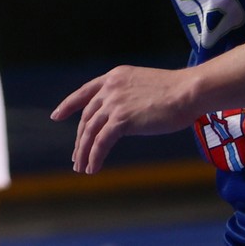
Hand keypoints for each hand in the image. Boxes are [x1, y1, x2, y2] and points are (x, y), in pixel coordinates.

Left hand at [52, 65, 197, 172]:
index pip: (84, 92)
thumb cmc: (176, 92)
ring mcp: (114, 103)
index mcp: (114, 77)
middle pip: (86, 117)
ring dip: (84, 151)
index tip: (56, 115)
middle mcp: (109, 88)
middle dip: (80, 139)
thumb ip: (128, 97)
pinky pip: (102, 142)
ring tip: (81, 167)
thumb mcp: (144, 87)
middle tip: (76, 156)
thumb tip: (122, 117)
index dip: (68, 105)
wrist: (188, 92)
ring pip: (90, 131)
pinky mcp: (122, 120)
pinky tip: (93, 168)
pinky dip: (95, 156)